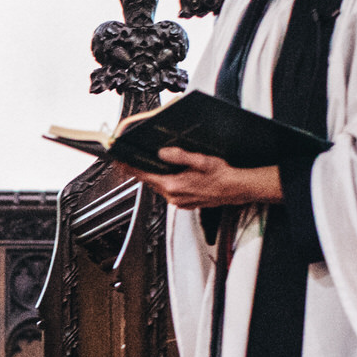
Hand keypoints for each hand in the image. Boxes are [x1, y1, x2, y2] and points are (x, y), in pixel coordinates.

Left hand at [127, 150, 283, 208]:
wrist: (236, 189)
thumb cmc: (222, 175)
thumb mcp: (201, 160)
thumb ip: (179, 156)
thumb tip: (162, 152)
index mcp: (174, 185)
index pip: (144, 176)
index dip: (130, 168)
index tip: (120, 162)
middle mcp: (173, 196)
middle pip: (150, 181)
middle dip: (142, 170)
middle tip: (132, 160)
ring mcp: (178, 202)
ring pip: (159, 187)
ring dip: (156, 177)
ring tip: (154, 165)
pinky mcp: (184, 204)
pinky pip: (169, 192)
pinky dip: (167, 183)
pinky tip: (173, 175)